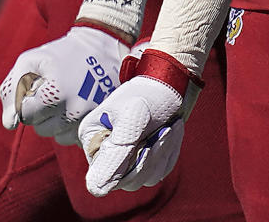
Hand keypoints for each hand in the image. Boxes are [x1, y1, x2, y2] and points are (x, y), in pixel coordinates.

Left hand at [0, 24, 128, 144]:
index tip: (40, 86)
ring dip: (57, 121)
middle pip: (42, 129)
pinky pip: (76, 138)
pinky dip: (73, 126)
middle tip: (54, 90)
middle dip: (42, 112)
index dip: (28, 101)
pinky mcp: (100, 122)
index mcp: (55, 93)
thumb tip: (9, 124)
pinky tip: (78, 106)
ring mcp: (88, 118)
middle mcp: (74, 110)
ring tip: (67, 97)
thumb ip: (12, 91)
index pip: (26, 116)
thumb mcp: (31, 60)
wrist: (103, 44)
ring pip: (59, 136)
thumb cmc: (61, 53)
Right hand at [79, 47, 201, 196]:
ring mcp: (126, 158)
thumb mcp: (134, 117)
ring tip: (171, 125)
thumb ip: (116, 151)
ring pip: (146, 178)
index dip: (127, 168)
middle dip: (152, 155)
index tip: (146, 146)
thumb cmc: (151, 92)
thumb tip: (96, 189)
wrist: (174, 80)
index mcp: (93, 140)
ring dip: (164, 151)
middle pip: (128, 180)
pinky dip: (170, 151)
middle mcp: (106, 153)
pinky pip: (159, 171)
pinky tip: (173, 130)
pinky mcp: (145, 159)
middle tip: (165, 129)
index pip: (101, 179)